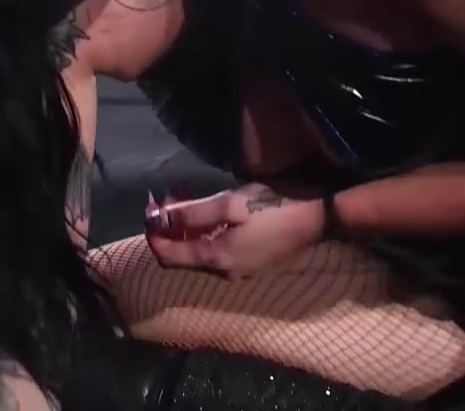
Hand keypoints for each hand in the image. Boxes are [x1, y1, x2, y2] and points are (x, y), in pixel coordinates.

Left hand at [143, 184, 325, 278]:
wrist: (317, 217)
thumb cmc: (272, 206)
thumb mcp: (230, 204)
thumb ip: (191, 214)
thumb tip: (158, 220)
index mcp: (216, 259)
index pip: (169, 256)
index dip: (153, 233)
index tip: (147, 207)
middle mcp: (224, 271)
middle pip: (182, 255)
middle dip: (168, 226)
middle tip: (163, 196)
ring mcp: (238, 268)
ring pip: (198, 250)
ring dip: (185, 226)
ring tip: (181, 195)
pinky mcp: (250, 260)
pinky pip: (215, 249)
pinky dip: (202, 230)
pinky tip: (205, 208)